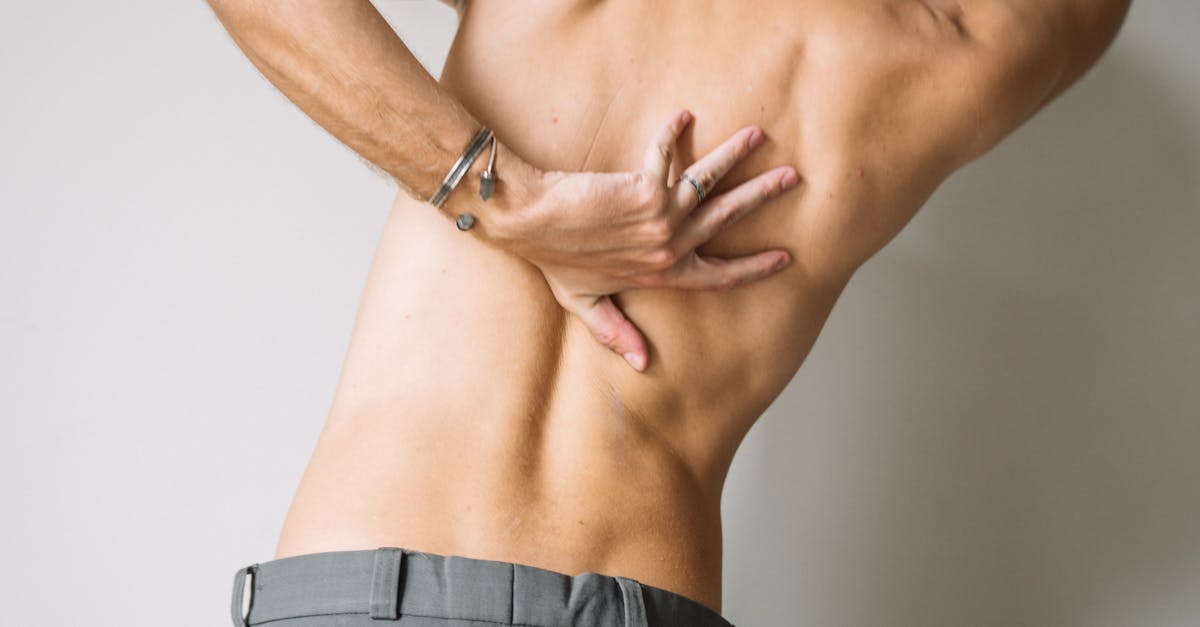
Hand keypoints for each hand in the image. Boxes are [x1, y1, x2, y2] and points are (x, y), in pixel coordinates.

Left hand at [496, 109, 799, 371]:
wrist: (528, 223)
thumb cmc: (554, 260)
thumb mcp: (585, 303)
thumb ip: (615, 331)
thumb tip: (642, 364)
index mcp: (661, 275)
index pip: (718, 276)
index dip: (753, 268)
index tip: (783, 258)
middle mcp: (668, 248)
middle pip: (728, 218)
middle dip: (762, 195)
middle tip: (791, 177)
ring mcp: (660, 220)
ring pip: (710, 182)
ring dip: (735, 155)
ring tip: (756, 135)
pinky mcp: (645, 191)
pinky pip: (668, 155)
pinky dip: (673, 132)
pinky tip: (683, 115)